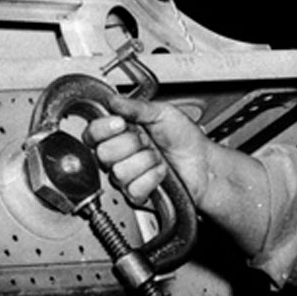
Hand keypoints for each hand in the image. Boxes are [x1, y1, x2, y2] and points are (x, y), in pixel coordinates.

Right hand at [84, 94, 214, 208]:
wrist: (203, 163)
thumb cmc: (185, 138)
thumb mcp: (162, 113)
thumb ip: (135, 107)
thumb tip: (114, 100)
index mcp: (119, 133)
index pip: (93, 133)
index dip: (103, 128)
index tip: (120, 123)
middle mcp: (119, 155)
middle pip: (102, 153)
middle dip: (130, 144)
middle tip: (147, 141)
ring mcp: (126, 176)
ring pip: (118, 172)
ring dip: (144, 161)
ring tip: (157, 157)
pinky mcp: (136, 195)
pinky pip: (133, 189)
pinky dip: (152, 178)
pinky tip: (160, 172)